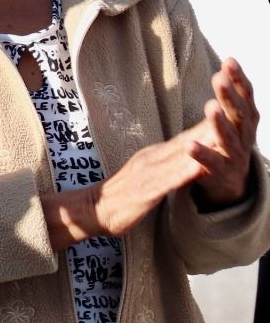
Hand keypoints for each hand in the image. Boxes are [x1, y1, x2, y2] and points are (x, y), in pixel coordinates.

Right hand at [44, 116, 214, 247]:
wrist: (94, 209)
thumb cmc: (122, 194)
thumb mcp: (146, 173)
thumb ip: (165, 164)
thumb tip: (185, 155)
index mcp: (152, 155)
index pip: (184, 139)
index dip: (205, 126)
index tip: (226, 112)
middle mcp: (151, 160)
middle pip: (184, 143)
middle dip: (207, 129)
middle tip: (229, 113)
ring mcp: (148, 175)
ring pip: (178, 159)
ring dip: (200, 147)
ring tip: (221, 135)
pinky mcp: (145, 193)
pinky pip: (168, 182)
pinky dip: (184, 174)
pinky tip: (199, 167)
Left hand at [190, 57, 258, 207]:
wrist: (230, 180)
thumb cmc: (228, 139)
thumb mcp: (233, 117)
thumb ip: (231, 94)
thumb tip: (229, 63)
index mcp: (246, 119)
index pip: (246, 97)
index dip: (239, 79)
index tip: (230, 61)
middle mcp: (244, 135)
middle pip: (238, 114)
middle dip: (229, 97)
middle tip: (219, 79)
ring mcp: (234, 154)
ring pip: (228, 137)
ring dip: (219, 122)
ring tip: (210, 106)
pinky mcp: (219, 171)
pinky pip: (211, 162)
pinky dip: (201, 153)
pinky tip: (190, 145)